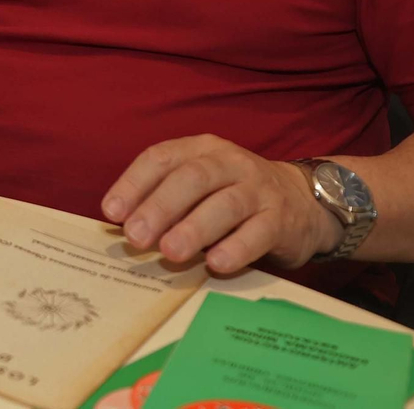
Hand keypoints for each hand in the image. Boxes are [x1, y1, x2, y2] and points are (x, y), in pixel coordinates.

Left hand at [100, 135, 342, 273]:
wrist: (302, 203)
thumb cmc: (233, 196)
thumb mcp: (200, 187)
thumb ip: (166, 200)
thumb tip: (124, 227)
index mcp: (201, 149)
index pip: (161, 157)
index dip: (133, 183)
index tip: (111, 212)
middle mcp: (230, 162)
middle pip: (192, 178)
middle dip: (160, 206)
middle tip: (136, 236)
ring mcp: (258, 189)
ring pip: (225, 204)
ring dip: (194, 228)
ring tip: (170, 252)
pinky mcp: (282, 219)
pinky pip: (258, 232)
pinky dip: (236, 248)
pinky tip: (216, 264)